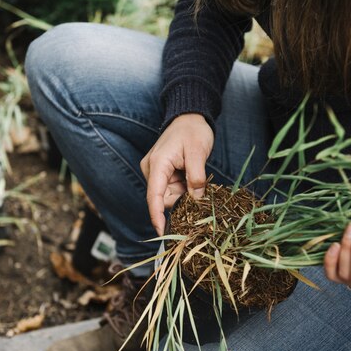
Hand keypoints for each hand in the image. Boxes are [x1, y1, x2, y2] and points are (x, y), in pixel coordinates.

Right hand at [140, 114, 213, 235]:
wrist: (190, 117)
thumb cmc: (193, 131)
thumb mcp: (198, 152)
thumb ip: (196, 177)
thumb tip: (196, 200)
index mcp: (158, 164)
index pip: (154, 196)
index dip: (157, 216)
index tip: (161, 233)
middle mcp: (152, 169)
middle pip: (165, 198)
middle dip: (182, 198)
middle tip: (198, 184)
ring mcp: (156, 171)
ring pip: (170, 195)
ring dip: (185, 192)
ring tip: (195, 174)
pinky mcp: (162, 173)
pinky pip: (173, 188)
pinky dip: (184, 187)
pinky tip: (190, 175)